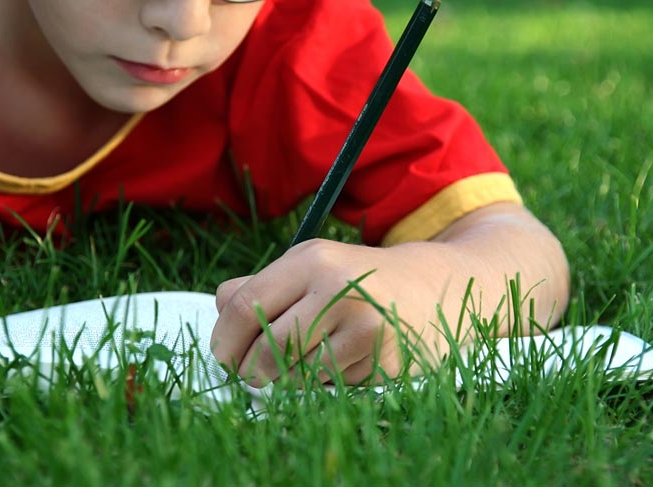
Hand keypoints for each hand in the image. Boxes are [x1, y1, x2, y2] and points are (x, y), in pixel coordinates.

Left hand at [211, 239, 451, 386]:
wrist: (432, 288)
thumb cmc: (355, 279)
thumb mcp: (309, 265)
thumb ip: (258, 285)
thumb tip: (220, 312)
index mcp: (313, 260)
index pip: (245, 307)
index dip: (225, 340)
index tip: (225, 355)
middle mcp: (340, 290)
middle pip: (268, 351)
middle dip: (252, 370)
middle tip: (255, 371)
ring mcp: (367, 329)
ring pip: (297, 377)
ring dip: (290, 377)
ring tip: (309, 355)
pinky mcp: (385, 363)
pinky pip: (331, 387)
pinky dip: (326, 381)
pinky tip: (346, 358)